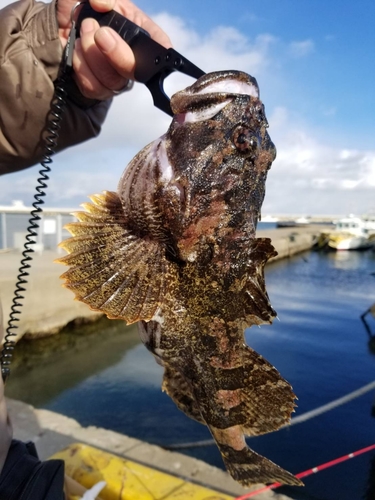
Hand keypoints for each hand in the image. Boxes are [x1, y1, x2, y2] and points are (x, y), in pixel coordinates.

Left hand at [57, 0, 171, 99]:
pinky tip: (77, 50)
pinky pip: (93, 86)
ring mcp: (117, 78)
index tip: (160, 49)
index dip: (162, 50)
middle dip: (117, 52)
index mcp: (139, 33)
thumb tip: (101, 3)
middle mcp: (132, 59)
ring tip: (82, 32)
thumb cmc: (84, 9)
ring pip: (112, 79)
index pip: (161, 46)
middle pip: (136, 70)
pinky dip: (80, 65)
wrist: (60, 25)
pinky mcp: (98, 89)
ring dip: (92, 54)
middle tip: (100, 33)